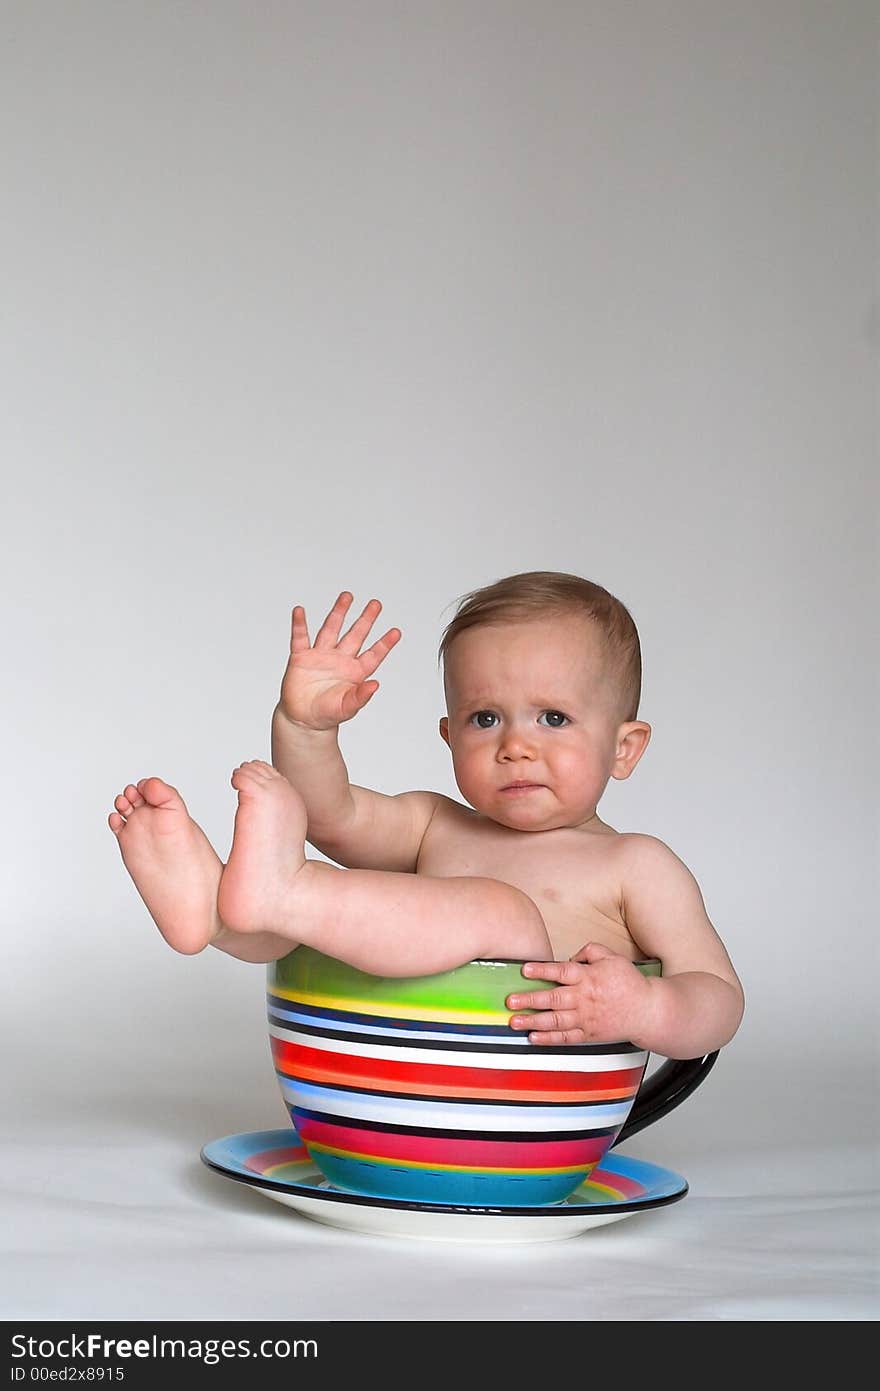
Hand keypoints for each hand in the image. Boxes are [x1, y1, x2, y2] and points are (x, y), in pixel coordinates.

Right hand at [278, 592, 400, 730]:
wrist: (303, 719)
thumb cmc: (327, 713)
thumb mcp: (347, 708)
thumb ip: (361, 697)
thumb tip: (376, 685)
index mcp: (355, 672)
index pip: (373, 655)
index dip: (384, 644)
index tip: (396, 632)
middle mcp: (340, 660)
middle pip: (355, 635)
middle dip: (365, 619)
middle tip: (376, 604)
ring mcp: (321, 656)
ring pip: (331, 629)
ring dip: (338, 613)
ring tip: (347, 596)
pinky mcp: (301, 657)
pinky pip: (300, 638)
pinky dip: (299, 624)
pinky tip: (300, 611)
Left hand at [505, 942, 654, 1045]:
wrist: (648, 1011)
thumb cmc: (629, 983)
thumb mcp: (612, 957)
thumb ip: (590, 951)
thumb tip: (571, 955)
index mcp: (589, 977)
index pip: (562, 972)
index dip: (542, 970)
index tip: (524, 970)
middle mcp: (585, 999)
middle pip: (554, 999)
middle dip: (530, 1000)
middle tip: (510, 1001)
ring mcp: (586, 1018)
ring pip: (556, 1021)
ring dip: (533, 1022)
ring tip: (514, 1021)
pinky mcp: (589, 1034)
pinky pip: (566, 1038)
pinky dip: (549, 1039)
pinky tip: (533, 1038)